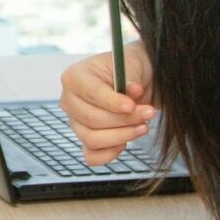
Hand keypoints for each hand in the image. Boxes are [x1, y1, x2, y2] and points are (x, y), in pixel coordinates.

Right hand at [59, 44, 156, 164]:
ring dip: (122, 136)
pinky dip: (109, 154)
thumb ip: (132, 76)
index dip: (112, 102)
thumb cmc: (129, 70)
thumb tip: (133, 90)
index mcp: (75, 77)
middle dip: (124, 119)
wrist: (133, 82)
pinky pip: (92, 155)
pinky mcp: (85, 139)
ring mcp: (75, 122)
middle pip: (92, 119)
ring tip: (143, 126)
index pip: (91, 93)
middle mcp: (69, 101)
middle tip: (149, 113)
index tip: (132, 105)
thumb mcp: (133, 64)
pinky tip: (126, 143)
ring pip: (92, 139)